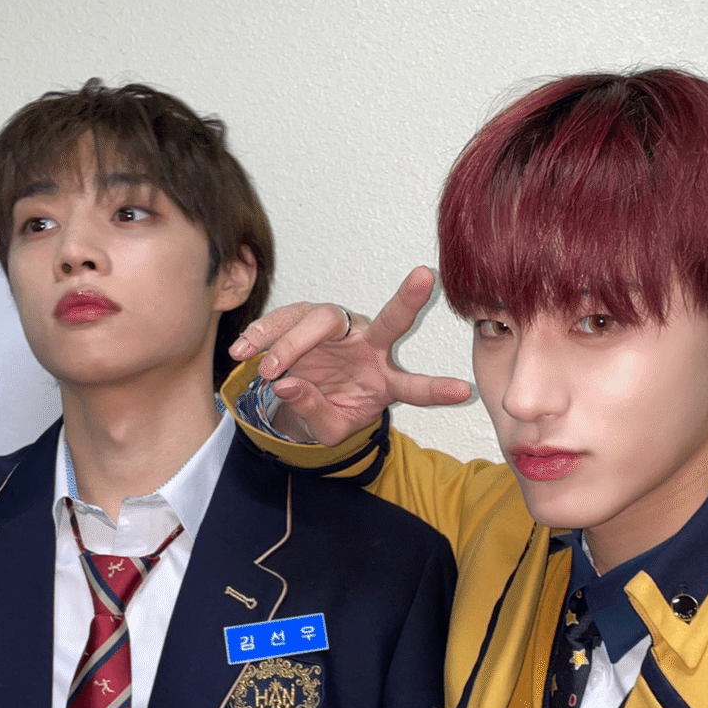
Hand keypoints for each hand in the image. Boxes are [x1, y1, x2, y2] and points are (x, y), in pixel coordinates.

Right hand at [229, 266, 471, 445]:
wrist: (300, 397)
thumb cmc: (326, 411)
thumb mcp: (325, 430)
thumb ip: (313, 411)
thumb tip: (286, 383)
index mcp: (384, 381)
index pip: (413, 387)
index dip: (436, 390)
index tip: (463, 390)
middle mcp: (371, 347)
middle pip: (389, 322)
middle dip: (410, 299)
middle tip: (425, 277)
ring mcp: (341, 329)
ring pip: (322, 321)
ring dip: (291, 344)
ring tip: (265, 369)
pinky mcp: (308, 317)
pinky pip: (287, 319)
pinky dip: (263, 335)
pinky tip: (244, 350)